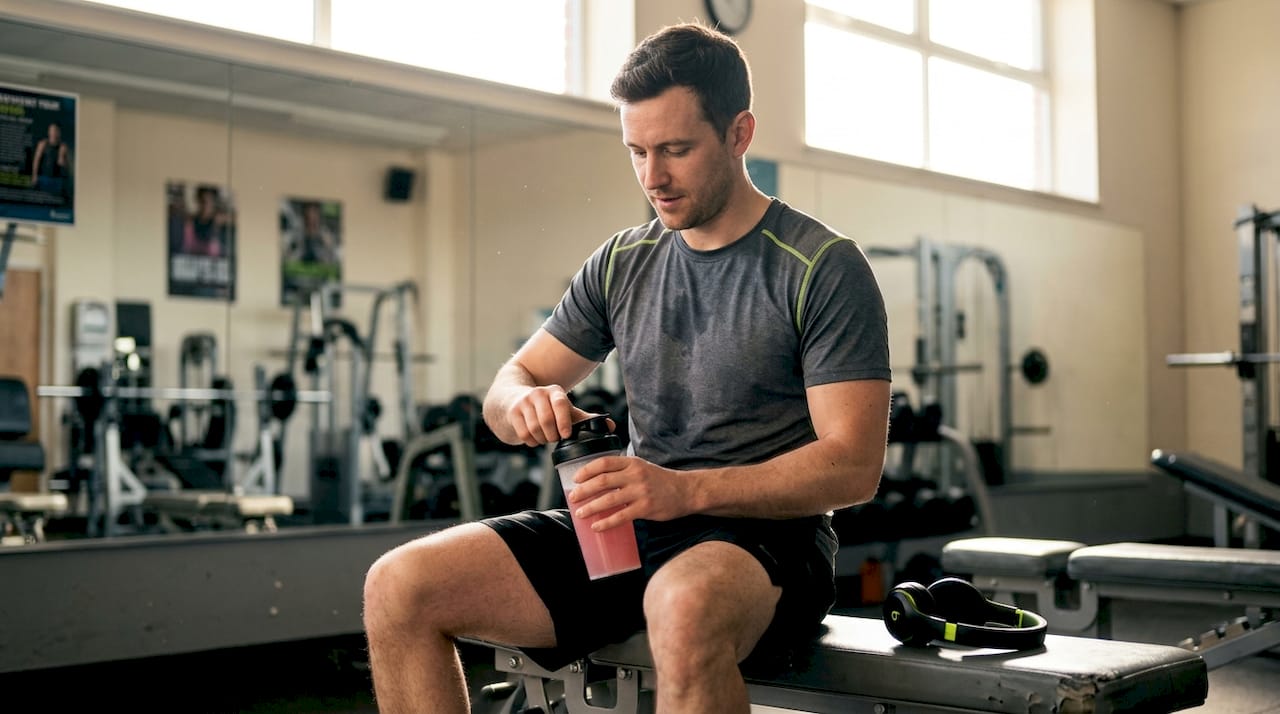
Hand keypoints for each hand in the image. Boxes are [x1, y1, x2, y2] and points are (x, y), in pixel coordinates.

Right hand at [504, 385, 611, 446]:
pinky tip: (534, 438)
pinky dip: (531, 441)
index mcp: (556, 392)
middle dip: (552, 435)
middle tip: (555, 438)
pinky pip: (523, 433)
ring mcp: (524, 401)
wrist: (516, 398)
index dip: (564, 420)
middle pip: (546, 420)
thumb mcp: (565, 410)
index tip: (566, 435)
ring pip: (534, 428)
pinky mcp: (513, 412)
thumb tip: (611, 426)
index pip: (560, 404)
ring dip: (542, 439)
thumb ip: (586, 419)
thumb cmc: (547, 408)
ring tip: (545, 438)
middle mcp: (538, 393)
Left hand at [566, 456, 690, 530]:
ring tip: (580, 513)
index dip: (587, 471)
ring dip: (591, 507)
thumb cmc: (661, 480)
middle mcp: (635, 475)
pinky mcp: (645, 508)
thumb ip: (623, 471)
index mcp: (632, 463)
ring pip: (609, 499)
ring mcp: (640, 492)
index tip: (576, 479)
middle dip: (584, 490)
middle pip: (602, 481)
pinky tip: (597, 526)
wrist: (686, 491)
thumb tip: (598, 480)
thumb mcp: (642, 467)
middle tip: (573, 498)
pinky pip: (621, 516)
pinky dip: (606, 522)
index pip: (604, 463)